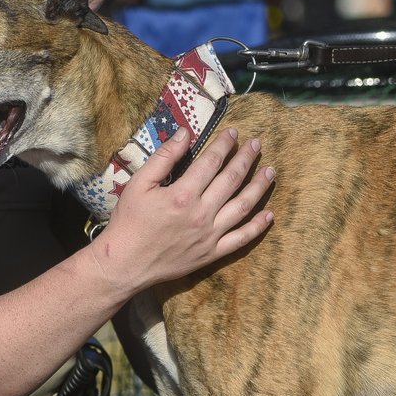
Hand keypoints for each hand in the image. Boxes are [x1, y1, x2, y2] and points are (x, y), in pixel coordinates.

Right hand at [88, 127, 274, 293]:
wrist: (125, 263)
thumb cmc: (129, 221)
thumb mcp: (139, 183)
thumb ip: (164, 157)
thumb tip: (185, 133)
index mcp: (184, 194)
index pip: (212, 162)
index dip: (225, 144)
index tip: (234, 132)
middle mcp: (202, 213)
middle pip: (232, 180)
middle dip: (246, 159)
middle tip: (257, 144)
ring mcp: (210, 235)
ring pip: (243, 206)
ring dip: (259, 187)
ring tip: (270, 171)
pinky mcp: (212, 254)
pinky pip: (241, 239)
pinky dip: (258, 226)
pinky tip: (269, 214)